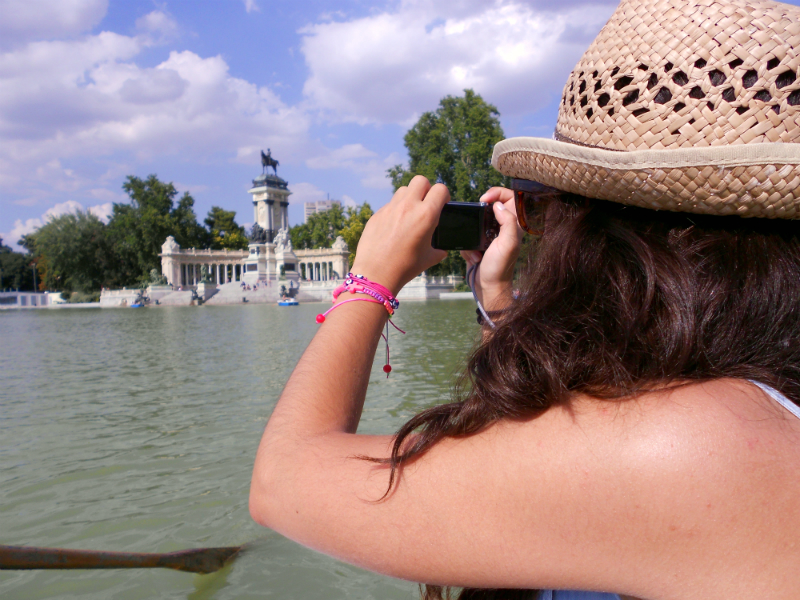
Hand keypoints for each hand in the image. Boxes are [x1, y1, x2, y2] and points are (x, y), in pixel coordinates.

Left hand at [351, 176, 448, 293]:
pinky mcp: (377, 214)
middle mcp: (408, 206)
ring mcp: (390, 209)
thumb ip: (439, 250)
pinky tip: (394, 227)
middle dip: (426, 189)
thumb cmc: (405, 267)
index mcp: (426, 215)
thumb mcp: (429, 258)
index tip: (441, 205)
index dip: (444, 196)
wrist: (376, 273)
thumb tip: (441, 250)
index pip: (440, 189)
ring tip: (409, 215)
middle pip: (420, 180)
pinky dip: (395, 211)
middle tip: (425, 205)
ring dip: (409, 198)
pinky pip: (390, 205)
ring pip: (403, 190)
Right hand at [461, 187, 521, 309]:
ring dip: (472, 233)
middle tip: (476, 221)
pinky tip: (474, 257)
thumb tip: (497, 205)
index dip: (497, 193)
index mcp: (514, 225)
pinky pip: (468, 236)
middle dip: (480, 214)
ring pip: (476, 222)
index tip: (485, 200)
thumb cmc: (499, 267)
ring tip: (476, 248)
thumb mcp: (508, 243)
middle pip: (491, 207)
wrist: (487, 288)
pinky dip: (468, 247)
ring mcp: (490, 236)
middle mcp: (503, 228)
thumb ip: (507, 221)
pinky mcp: (478, 245)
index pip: (510, 197)